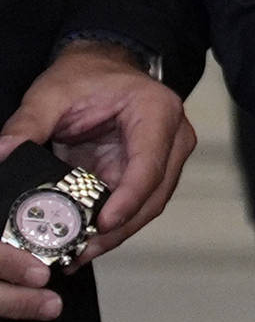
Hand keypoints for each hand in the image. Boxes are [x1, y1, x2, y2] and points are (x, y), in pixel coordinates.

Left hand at [2, 41, 197, 276]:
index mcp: (156, 113)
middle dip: (117, 230)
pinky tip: (82, 241)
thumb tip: (2, 153)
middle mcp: (172, 139)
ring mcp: (164, 158)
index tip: (103, 224)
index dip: (127, 199)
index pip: (149, 165)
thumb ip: (27, 124)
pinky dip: (109, 225)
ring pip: (147, 208)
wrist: (103, 67)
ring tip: (76, 255)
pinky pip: (132, 205)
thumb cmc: (86, 76)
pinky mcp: (146, 173)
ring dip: (114, 234)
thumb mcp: (51, 94)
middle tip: (79, 252)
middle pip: (153, 196)